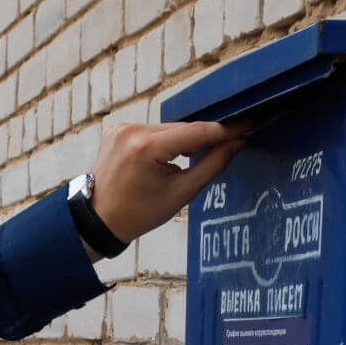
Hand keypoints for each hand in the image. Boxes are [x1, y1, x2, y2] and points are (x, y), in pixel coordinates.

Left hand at [87, 120, 247, 243]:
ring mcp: (121, 128)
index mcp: (146, 148)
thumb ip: (213, 164)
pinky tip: (170, 155)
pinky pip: (152, 130)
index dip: (225, 130)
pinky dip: (165, 139)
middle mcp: (131, 131)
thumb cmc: (138, 213)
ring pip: (168, 128)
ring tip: (193, 157)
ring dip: (184, 139)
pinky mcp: (116, 130)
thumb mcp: (182, 193)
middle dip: (206, 137)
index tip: (247, 125)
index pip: (197, 132)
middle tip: (231, 144)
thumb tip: (237, 142)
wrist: (98, 219)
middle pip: (183, 128)